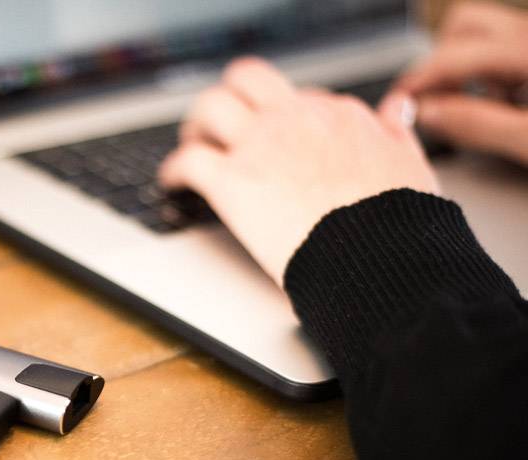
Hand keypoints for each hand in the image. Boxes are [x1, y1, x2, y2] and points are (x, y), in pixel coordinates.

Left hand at [159, 57, 438, 285]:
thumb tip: (395, 110)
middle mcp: (295, 120)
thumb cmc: (395, 222)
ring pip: (210, 106)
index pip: (298, 98)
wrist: (375, 254)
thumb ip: (396, 133)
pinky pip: (187, 160)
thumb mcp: (412, 164)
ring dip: (196, 125)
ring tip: (192, 145)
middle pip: (247, 80)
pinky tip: (171, 182)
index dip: (279, 117)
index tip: (271, 135)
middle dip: (229, 98)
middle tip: (219, 125)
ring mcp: (260, 146)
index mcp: (338, 116)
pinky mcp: (231, 181)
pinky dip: (173, 170)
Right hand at [395, 1, 527, 165]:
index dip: (418, 80)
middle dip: (443, 64)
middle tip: (434, 106)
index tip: (394, 106)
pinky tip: (510, 108)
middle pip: (468, 28)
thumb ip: (475, 124)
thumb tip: (427, 114)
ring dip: (469, 68)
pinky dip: (495, 76)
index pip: (456, 53)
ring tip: (480, 109)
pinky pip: (510, 54)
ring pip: (487, 37)